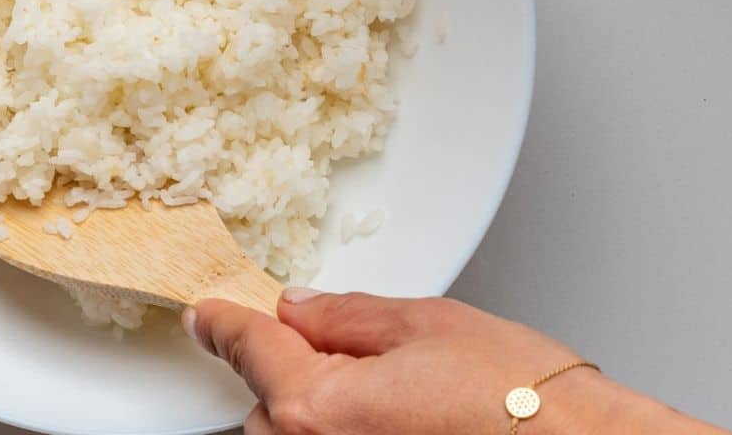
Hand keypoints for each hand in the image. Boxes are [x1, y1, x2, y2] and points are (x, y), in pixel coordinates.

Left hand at [184, 290, 727, 433]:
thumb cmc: (525, 405)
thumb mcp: (427, 324)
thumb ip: (347, 316)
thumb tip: (302, 309)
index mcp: (316, 405)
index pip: (247, 348)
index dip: (223, 323)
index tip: (206, 314)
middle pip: (265, 408)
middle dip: (285, 375)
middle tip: (335, 355)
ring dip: (312, 415)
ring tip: (381, 398)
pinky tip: (390, 423)